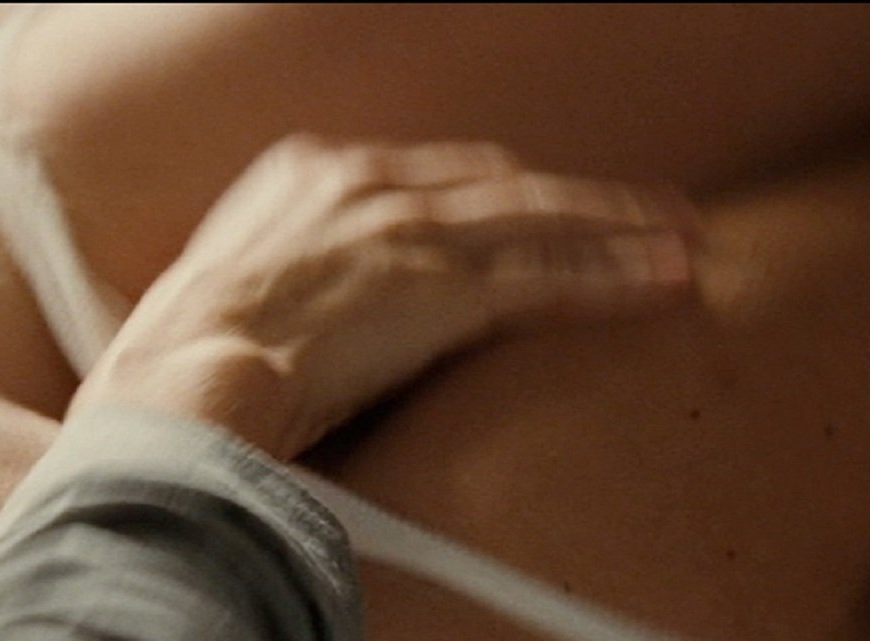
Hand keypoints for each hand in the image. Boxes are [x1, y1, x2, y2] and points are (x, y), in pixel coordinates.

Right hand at [73, 135, 696, 457]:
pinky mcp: (445, 288)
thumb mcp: (227, 288)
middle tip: (643, 213)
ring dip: (622, 229)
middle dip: (578, 202)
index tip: (537, 210)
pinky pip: (550, 279)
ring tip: (686, 241)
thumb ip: (285, 277)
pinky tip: (666, 281)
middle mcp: (369, 186)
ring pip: (542, 220)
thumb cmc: (183, 357)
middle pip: (502, 186)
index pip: (433, 175)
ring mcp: (412, 230)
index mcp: (311, 173)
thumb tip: (301, 314)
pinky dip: (615, 279)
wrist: (184, 380)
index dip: (498, 197)